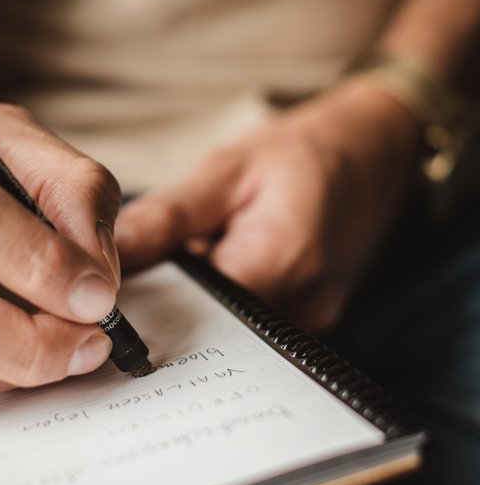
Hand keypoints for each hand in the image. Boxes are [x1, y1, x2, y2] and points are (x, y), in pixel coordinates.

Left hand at [116, 81, 421, 330]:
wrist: (376, 150)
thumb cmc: (301, 151)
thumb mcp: (226, 170)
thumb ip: (166, 217)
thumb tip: (108, 252)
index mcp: (278, 261)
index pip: (192, 310)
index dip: (149, 301)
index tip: (114, 283)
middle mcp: (302, 306)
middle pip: (212, 331)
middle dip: (172, 305)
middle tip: (151, 265)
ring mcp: (313, 321)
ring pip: (232, 333)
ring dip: (200, 304)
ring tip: (192, 257)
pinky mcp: (312, 322)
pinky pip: (254, 327)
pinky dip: (228, 302)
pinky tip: (221, 266)